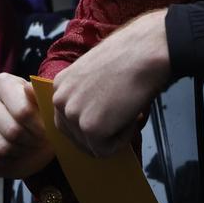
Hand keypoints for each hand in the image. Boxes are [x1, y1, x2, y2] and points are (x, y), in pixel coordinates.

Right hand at [0, 73, 53, 178]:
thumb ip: (39, 98)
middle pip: (12, 131)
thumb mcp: (44, 109)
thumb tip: (30, 88)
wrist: (27, 142)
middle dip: (29, 143)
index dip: (38, 129)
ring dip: (17, 154)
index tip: (45, 133)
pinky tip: (7, 156)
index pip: (23, 112)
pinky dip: (3, 164)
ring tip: (23, 148)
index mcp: (3, 82)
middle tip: (35, 143)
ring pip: (0, 147)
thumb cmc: (37, 122)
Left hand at [51, 9, 169, 157]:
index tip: (108, 119)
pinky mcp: (90, 128)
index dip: (90, 124)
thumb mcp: (96, 77)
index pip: (66, 120)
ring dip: (113, 134)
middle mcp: (60, 100)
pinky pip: (106, 150)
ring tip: (127, 109)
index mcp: (60, 85)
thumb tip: (97, 122)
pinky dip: (123, 139)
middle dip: (99, 135)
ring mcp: (73, 115)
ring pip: (92, 145)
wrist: (143, 52)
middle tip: (121, 117)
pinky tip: (130, 115)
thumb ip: (87, 98)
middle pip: (75, 137)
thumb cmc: (128, 59)